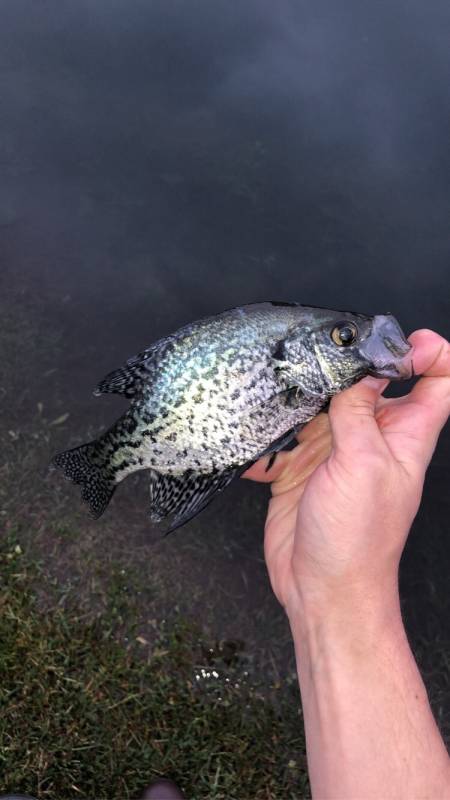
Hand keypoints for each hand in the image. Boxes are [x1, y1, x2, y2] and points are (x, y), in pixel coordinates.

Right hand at [244, 329, 449, 616]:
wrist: (322, 590)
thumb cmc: (358, 540)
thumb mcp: (363, 463)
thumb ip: (359, 411)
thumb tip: (356, 368)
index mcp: (404, 435)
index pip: (438, 382)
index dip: (428, 354)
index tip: (400, 341)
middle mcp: (372, 438)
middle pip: (367, 384)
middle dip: (342, 365)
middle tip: (314, 352)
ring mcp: (333, 452)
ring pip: (318, 405)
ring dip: (297, 398)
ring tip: (275, 390)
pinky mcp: (300, 469)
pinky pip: (281, 440)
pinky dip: (265, 441)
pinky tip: (251, 443)